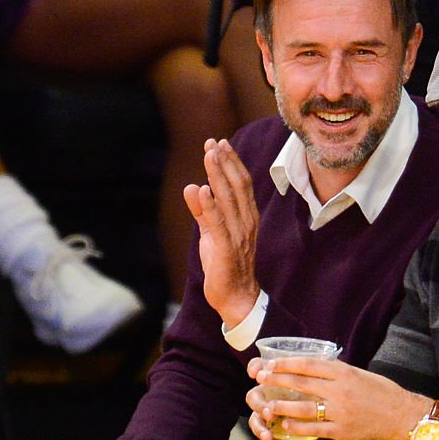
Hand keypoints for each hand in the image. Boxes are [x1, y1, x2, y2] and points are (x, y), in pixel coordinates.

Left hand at [184, 139, 260, 328]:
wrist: (237, 297)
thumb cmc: (225, 265)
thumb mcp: (212, 234)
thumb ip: (202, 212)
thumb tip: (192, 187)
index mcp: (246, 217)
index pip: (241, 184)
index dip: (231, 162)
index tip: (220, 143)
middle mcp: (246, 222)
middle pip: (237, 186)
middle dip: (224, 162)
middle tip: (213, 142)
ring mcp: (238, 235)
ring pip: (228, 200)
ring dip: (218, 175)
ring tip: (209, 155)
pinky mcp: (227, 249)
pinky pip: (218, 224)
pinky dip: (210, 206)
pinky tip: (202, 190)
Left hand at [245, 357, 431, 439]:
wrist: (401, 415)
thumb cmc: (382, 392)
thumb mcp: (360, 374)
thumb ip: (338, 372)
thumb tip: (316, 368)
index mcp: (344, 373)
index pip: (308, 365)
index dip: (286, 364)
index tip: (271, 363)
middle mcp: (339, 390)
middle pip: (301, 383)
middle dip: (277, 380)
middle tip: (261, 379)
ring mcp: (339, 411)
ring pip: (303, 408)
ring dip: (282, 406)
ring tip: (267, 405)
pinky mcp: (341, 430)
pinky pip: (313, 429)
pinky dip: (297, 426)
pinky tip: (286, 424)